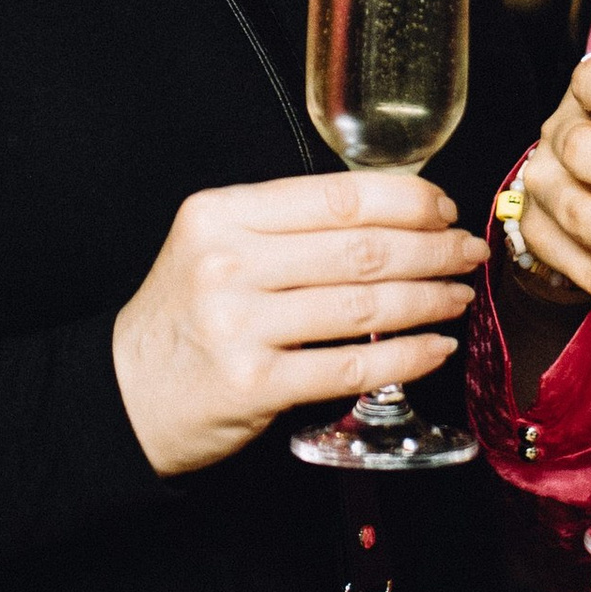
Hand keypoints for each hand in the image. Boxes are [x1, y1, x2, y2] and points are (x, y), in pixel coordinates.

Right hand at [112, 173, 487, 476]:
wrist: (122, 394)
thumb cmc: (183, 317)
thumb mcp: (214, 245)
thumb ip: (285, 225)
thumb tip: (392, 214)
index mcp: (221, 214)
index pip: (338, 197)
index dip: (408, 201)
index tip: (444, 209)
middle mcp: (228, 263)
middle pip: (362, 249)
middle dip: (433, 248)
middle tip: (468, 252)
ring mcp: (240, 326)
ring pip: (364, 306)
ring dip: (428, 300)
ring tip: (458, 295)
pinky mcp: (255, 384)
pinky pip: (351, 368)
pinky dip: (405, 357)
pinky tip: (433, 348)